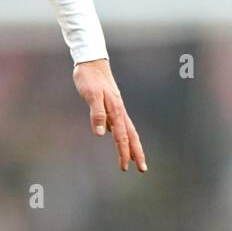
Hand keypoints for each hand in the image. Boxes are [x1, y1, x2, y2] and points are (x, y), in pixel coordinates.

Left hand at [73, 58, 146, 172]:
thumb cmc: (89, 77)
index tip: (125, 167)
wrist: (91, 61)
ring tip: (136, 160)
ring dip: (132, 146)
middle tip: (143, 169)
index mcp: (116, 110)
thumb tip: (102, 134)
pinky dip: (124, 135)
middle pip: (131, 136)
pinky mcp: (111, 105)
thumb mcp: (91, 95)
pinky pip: (121, 124)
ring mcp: (116, 108)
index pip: (122, 136)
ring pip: (128, 131)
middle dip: (136, 153)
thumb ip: (97, 114)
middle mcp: (119, 110)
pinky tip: (120, 139)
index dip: (124, 153)